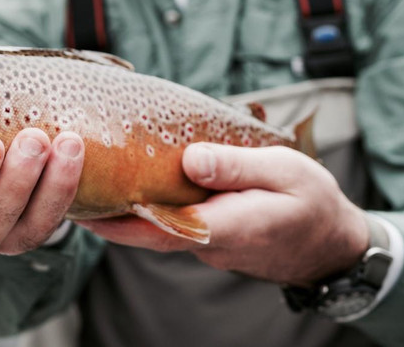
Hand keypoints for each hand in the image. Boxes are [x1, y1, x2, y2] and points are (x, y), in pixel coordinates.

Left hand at [78, 143, 369, 285]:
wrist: (334, 244)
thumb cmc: (312, 202)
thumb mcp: (283, 171)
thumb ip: (236, 165)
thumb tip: (191, 159)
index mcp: (226, 225)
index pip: (159, 227)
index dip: (117, 220)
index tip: (81, 205)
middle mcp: (210, 242)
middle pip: (147, 233)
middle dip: (107, 217)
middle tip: (69, 187)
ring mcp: (210, 245)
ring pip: (158, 231)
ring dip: (126, 213)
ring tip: (92, 181)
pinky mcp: (214, 240)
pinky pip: (175, 226)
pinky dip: (150, 211)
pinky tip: (136, 187)